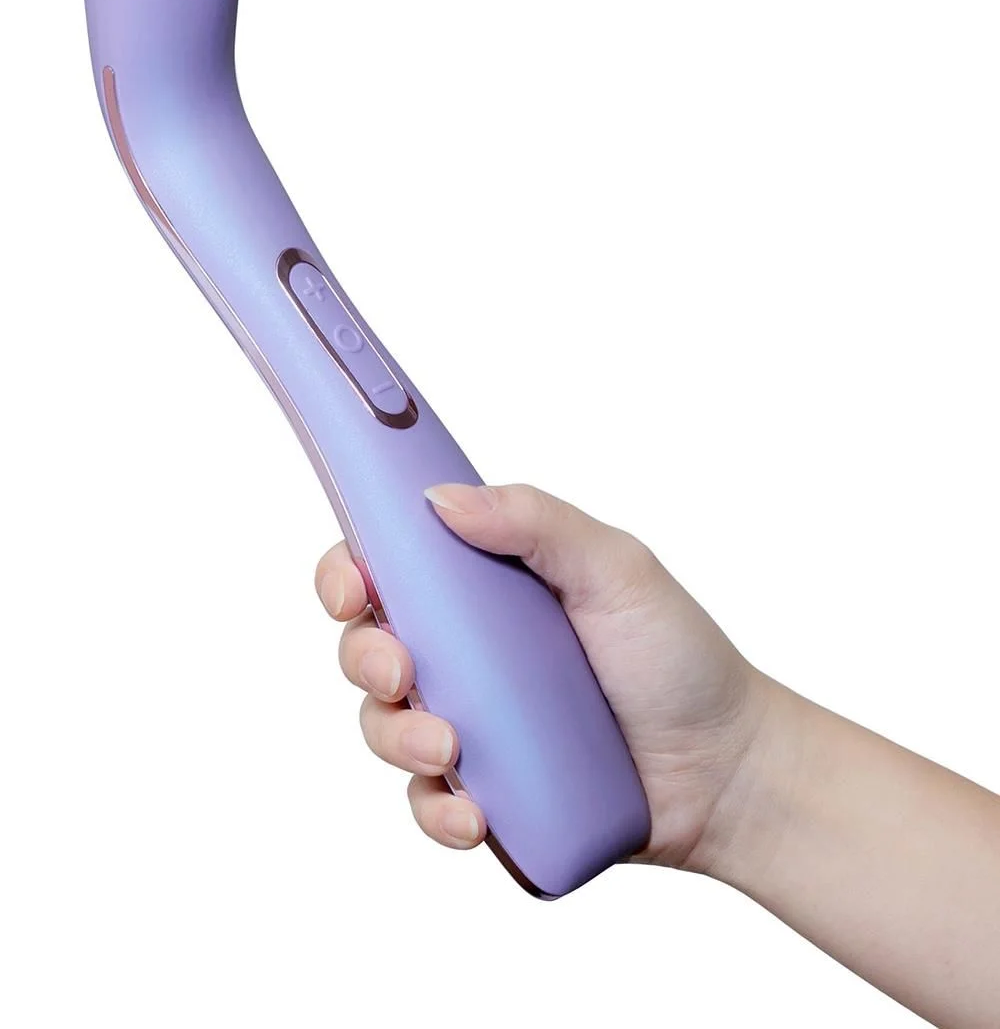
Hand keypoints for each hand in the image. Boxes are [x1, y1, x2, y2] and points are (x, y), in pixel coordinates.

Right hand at [314, 482, 769, 866]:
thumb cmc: (676, 657)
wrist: (728, 769)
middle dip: (365, 659)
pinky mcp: (485, 792)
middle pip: (366, 647)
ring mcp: (471, 724)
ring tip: (452, 750)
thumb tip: (441, 498)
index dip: (348, 572)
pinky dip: (436, 810)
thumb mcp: (616, 567)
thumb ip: (536, 521)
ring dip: (398, 739)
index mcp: (482, 586)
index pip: (387, 566)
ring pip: (385, 728)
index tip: (354, 587)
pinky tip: (472, 814)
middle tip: (404, 672)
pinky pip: (428, 803)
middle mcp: (464, 651)